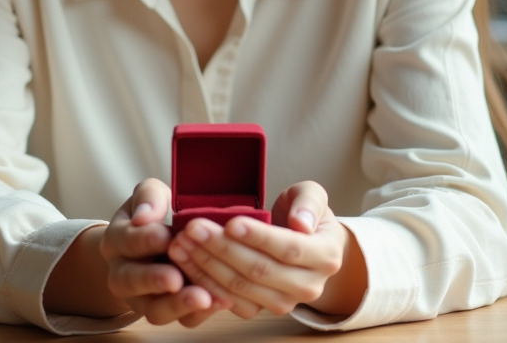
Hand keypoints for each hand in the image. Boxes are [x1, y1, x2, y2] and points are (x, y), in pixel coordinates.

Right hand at [99, 178, 226, 326]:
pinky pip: (179, 320)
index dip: (144, 240)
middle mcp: (122, 273)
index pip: (125, 241)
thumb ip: (149, 198)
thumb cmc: (156, 215)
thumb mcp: (150, 196)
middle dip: (154, 280)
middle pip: (130, 282)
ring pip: (153, 310)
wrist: (153, 246)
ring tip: (203, 298)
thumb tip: (145, 216)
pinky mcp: (166, 312)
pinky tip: (218, 301)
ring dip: (177, 306)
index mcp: (116, 240)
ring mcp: (142, 298)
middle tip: (175, 279)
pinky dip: (198, 314)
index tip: (164, 236)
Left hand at [166, 181, 363, 317]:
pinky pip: (228, 300)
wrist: (305, 246)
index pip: (289, 249)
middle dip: (221, 248)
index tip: (230, 222)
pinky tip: (186, 261)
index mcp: (325, 256)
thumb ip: (309, 203)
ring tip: (182, 242)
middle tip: (193, 228)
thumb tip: (300, 223)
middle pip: (259, 270)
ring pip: (240, 287)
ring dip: (206, 265)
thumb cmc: (304, 216)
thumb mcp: (313, 197)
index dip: (258, 237)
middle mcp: (307, 286)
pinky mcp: (260, 310)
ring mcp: (283, 302)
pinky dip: (204, 281)